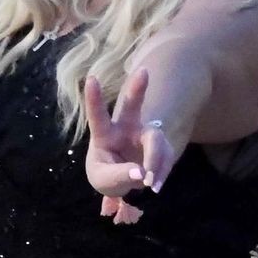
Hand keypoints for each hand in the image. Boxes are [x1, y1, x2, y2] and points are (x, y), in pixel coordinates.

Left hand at [83, 68, 179, 223]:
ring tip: (149, 185)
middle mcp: (125, 128)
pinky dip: (161, 173)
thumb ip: (119, 176)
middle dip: (137, 89)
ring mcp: (144, 135)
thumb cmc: (106, 174)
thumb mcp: (104, 181)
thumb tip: (141, 174)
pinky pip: (166, 156)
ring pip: (155, 140)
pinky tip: (155, 186)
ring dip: (155, 162)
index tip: (91, 79)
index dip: (94, 98)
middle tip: (143, 72)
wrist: (123, 180)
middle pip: (132, 106)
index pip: (97, 115)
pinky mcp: (160, 146)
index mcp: (104, 134)